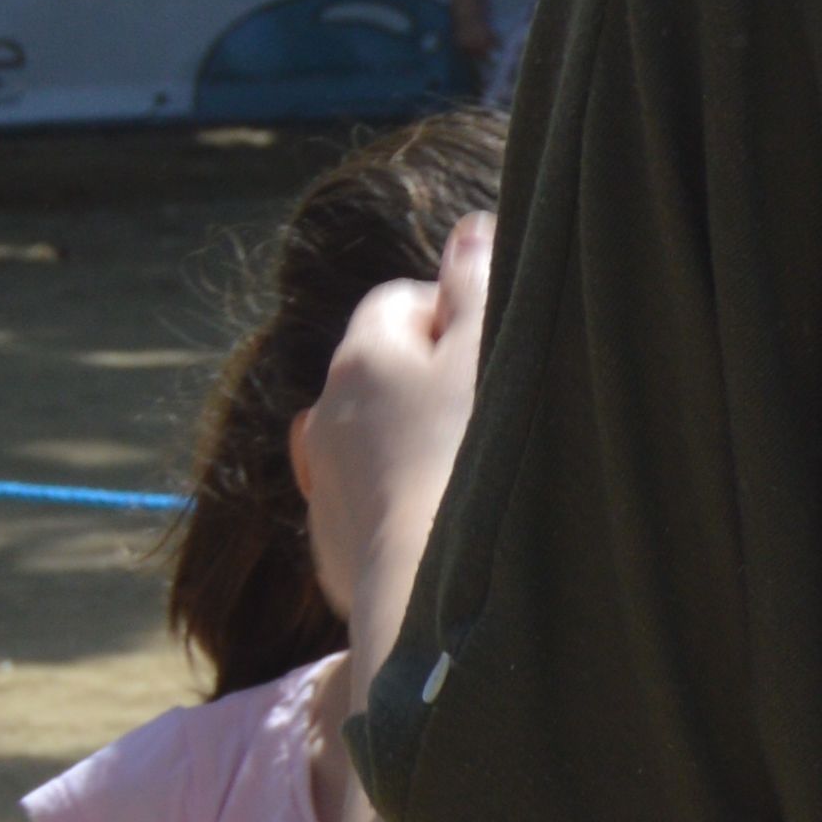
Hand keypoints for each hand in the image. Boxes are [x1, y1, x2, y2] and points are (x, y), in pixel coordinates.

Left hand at [291, 211, 493, 621]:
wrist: (428, 593)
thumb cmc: (472, 457)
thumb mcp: (490, 351)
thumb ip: (481, 282)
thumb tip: (472, 228)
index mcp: (362, 358)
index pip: (400, 301)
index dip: (454, 314)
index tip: (497, 350)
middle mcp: (324, 413)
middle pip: (381, 370)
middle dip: (430, 380)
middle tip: (493, 411)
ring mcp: (323, 482)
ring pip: (370, 437)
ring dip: (410, 441)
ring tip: (469, 472)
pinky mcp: (331, 543)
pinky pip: (369, 500)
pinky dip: (400, 499)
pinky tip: (445, 522)